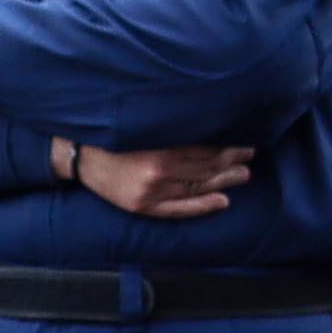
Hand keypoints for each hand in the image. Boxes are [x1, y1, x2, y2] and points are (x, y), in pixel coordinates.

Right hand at [71, 140, 251, 219]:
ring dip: (224, 181)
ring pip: (198, 187)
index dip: (228, 146)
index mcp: (159, 147)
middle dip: (232, 162)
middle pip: (206, 168)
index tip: (245, 141)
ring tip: (243, 175)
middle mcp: (158, 171)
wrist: (81, 155)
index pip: (205, 148)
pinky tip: (223, 201)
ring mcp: (151, 192)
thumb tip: (209, 126)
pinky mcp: (143, 206)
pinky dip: (203, 206)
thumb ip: (173, 126)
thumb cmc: (114, 134)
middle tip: (250, 156)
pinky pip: (180, 209)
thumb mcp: (144, 123)